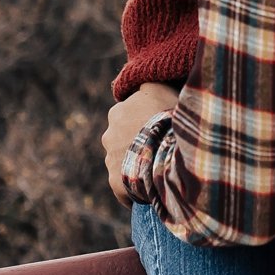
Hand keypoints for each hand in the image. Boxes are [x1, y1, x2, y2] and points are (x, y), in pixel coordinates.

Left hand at [104, 83, 178, 203]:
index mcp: (117, 112)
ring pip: (122, 163)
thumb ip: (148, 84)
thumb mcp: (160, 89)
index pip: (126, 116)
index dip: (142, 122)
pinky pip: (123, 189)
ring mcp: (110, 160)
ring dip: (136, 166)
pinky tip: (149, 192)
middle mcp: (108, 135)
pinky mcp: (115, 183)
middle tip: (158, 149)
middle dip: (135, 144)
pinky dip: (133, 191)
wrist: (165, 151)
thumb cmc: (165, 118)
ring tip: (156, 170)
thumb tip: (143, 82)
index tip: (156, 127)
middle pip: (122, 140)